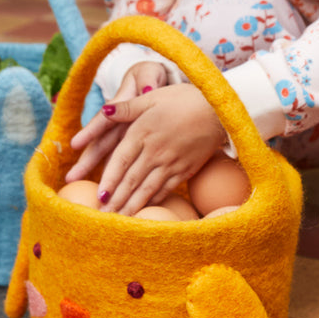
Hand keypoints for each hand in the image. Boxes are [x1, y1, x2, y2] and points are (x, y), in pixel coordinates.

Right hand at [66, 61, 168, 183]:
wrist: (153, 79)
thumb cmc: (152, 77)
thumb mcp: (151, 74)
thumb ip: (149, 80)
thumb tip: (147, 88)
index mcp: (122, 103)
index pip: (105, 119)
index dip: (91, 131)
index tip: (75, 144)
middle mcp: (118, 120)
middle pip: (101, 142)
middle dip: (86, 160)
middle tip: (71, 177)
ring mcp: (122, 131)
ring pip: (106, 152)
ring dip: (93, 168)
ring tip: (76, 184)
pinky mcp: (129, 140)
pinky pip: (120, 158)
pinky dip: (114, 171)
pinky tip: (108, 186)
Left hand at [84, 84, 226, 214]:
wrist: (220, 110)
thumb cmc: (185, 99)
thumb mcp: (153, 97)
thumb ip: (127, 107)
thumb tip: (104, 110)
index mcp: (143, 132)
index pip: (120, 161)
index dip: (108, 180)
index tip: (99, 196)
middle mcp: (155, 151)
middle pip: (131, 180)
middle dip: (115, 200)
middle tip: (102, 218)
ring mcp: (171, 162)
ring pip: (147, 189)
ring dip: (131, 206)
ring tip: (119, 220)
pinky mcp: (186, 169)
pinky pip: (166, 189)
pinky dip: (153, 200)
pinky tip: (144, 209)